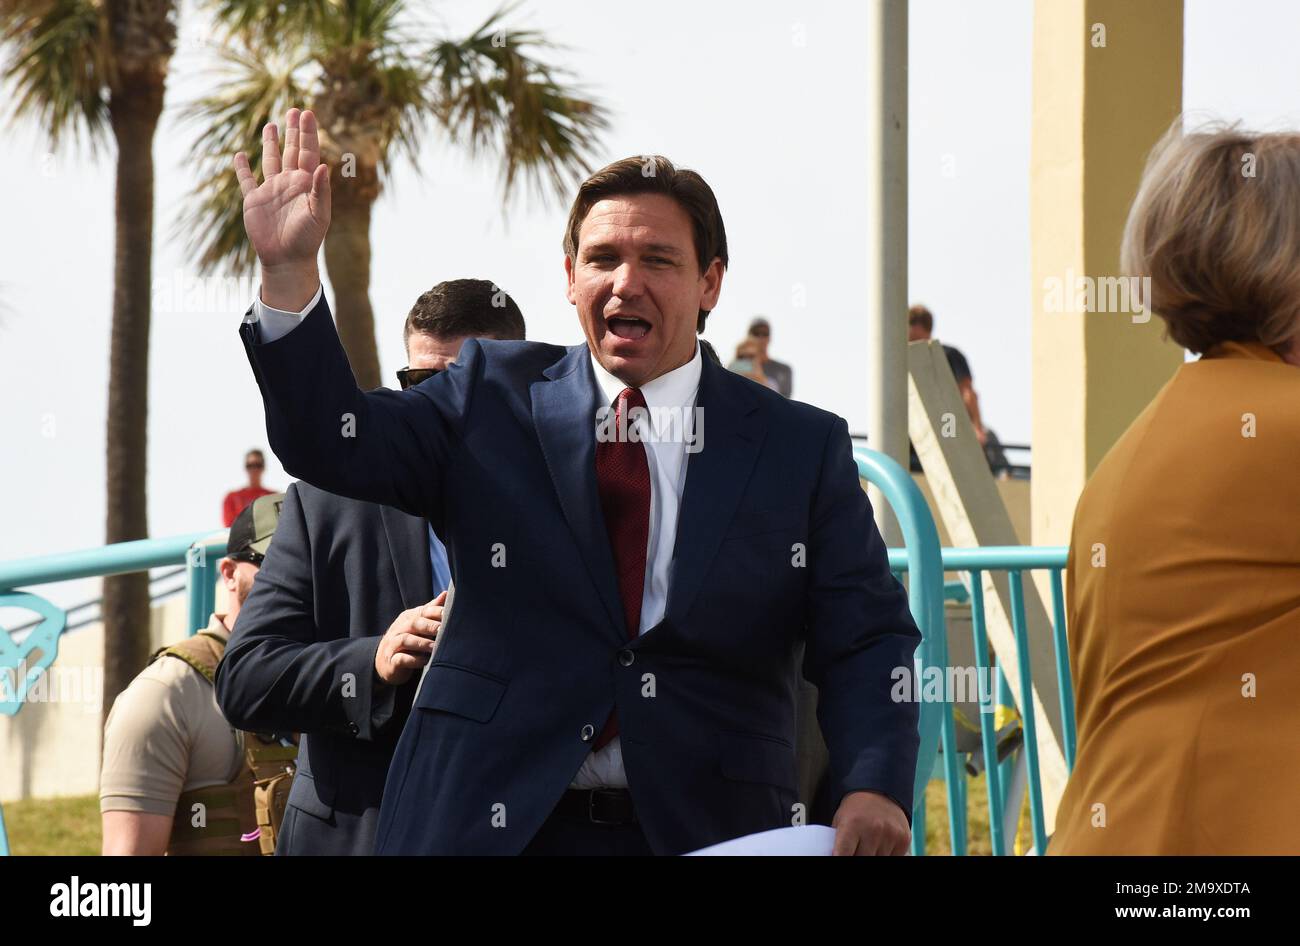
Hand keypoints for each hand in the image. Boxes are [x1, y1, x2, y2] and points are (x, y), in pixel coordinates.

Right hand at [233, 107, 330, 309]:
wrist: (287, 260)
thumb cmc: (307, 239)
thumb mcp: (319, 215)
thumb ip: (321, 190)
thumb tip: (323, 166)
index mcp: (306, 184)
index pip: (308, 152)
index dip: (308, 133)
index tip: (307, 113)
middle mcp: (289, 183)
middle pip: (291, 151)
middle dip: (293, 131)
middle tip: (294, 110)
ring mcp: (271, 191)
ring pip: (271, 160)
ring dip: (270, 143)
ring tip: (271, 124)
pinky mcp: (254, 201)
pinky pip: (247, 180)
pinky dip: (242, 168)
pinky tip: (240, 155)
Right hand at [374, 590, 446, 685]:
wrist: (386, 662)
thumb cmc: (409, 640)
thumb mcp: (418, 624)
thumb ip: (431, 611)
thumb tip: (446, 593)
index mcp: (407, 618)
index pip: (421, 611)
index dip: (435, 611)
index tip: (448, 614)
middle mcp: (398, 629)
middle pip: (413, 623)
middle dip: (429, 626)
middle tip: (443, 629)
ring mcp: (392, 645)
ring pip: (405, 640)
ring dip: (422, 643)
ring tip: (435, 647)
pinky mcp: (391, 661)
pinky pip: (401, 658)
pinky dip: (414, 659)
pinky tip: (425, 661)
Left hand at [831, 790, 910, 855]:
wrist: (879, 791)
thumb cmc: (856, 809)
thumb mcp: (840, 821)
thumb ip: (838, 842)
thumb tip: (835, 855)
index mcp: (852, 825)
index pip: (843, 855)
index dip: (840, 858)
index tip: (840, 857)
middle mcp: (872, 829)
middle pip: (861, 860)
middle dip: (857, 856)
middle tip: (855, 849)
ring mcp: (890, 835)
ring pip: (879, 861)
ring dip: (872, 856)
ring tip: (867, 845)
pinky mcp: (903, 839)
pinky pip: (893, 858)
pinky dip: (886, 855)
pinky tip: (881, 845)